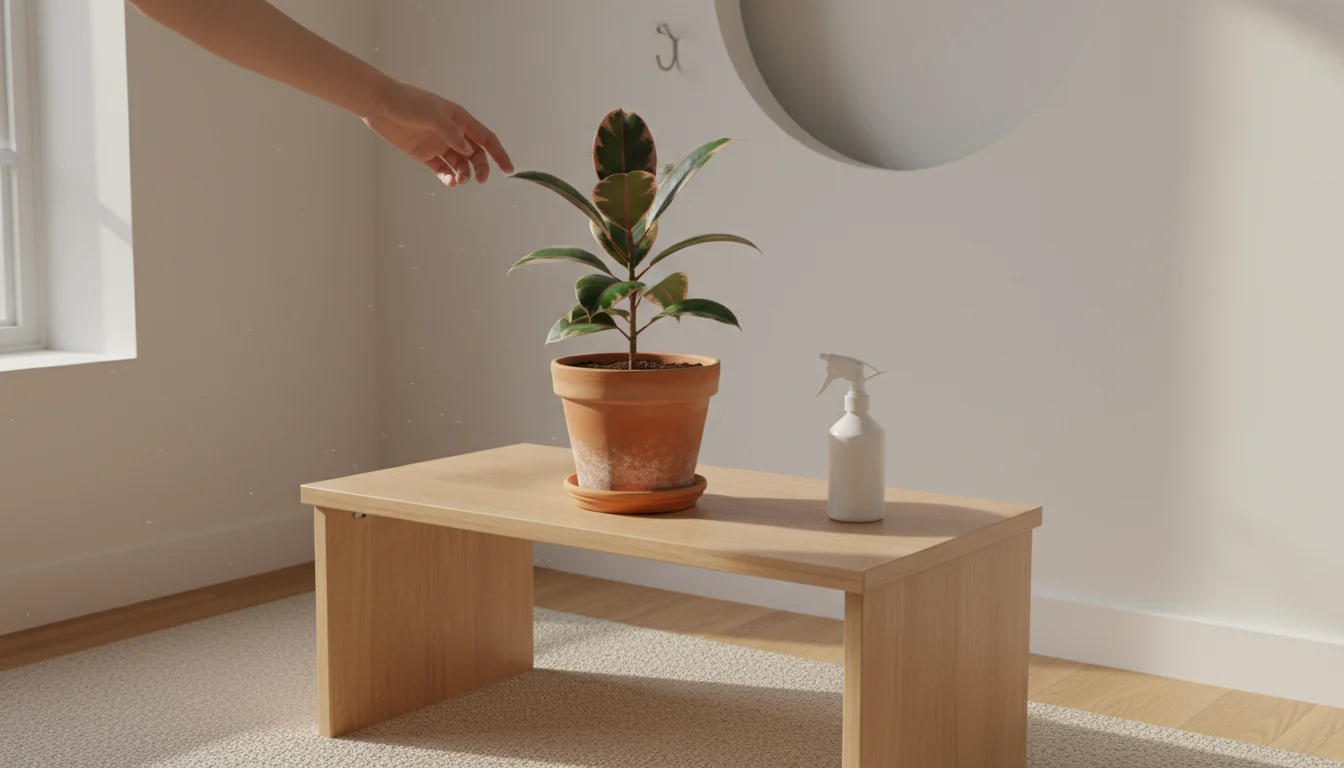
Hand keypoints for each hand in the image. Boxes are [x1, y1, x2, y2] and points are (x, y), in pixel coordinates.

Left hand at [363, 79, 513, 186]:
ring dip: (463, 173)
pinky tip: (449, 181)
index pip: (486, 138)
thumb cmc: (407, 102)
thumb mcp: (432, 114)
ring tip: (459, 180)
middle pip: (475, 154)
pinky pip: (442, 169)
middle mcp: (452, 133)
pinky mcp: (424, 154)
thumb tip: (468, 151)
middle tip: (478, 179)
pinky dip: (448, 177)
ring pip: (459, 164)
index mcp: (460, 119)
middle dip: (480, 168)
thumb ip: (451, 133)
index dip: (499, 153)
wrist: (378, 104)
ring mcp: (439, 144)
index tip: (508, 170)